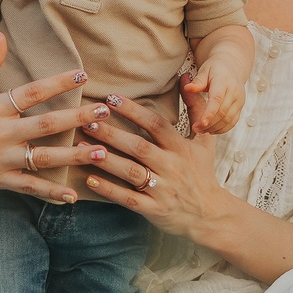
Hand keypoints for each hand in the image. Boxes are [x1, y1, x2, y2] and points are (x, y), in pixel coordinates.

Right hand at [0, 32, 108, 204]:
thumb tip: (1, 34)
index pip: (31, 92)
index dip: (58, 82)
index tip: (82, 74)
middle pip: (45, 125)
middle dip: (77, 119)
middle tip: (104, 112)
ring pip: (43, 159)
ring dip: (73, 156)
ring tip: (100, 152)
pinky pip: (28, 187)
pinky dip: (50, 192)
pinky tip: (73, 195)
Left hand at [79, 91, 230, 240]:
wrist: (211, 215)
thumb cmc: (202, 173)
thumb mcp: (205, 141)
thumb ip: (195, 108)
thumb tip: (187, 77)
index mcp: (180, 147)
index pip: (155, 124)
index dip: (132, 110)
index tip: (110, 98)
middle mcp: (171, 166)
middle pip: (138, 146)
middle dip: (111, 133)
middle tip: (86, 120)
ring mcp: (162, 189)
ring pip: (131, 172)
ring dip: (105, 159)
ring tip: (81, 147)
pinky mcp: (154, 209)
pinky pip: (129, 199)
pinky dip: (109, 189)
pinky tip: (89, 179)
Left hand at [181, 57, 245, 134]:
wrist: (232, 66)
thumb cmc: (215, 68)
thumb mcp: (204, 70)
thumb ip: (197, 81)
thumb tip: (188, 88)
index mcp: (224, 81)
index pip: (217, 99)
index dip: (209, 112)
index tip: (201, 123)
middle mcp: (234, 91)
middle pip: (223, 112)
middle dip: (209, 123)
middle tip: (196, 129)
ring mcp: (239, 100)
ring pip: (228, 119)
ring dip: (215, 127)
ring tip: (202, 130)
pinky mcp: (240, 107)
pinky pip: (233, 121)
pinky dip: (223, 128)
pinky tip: (212, 130)